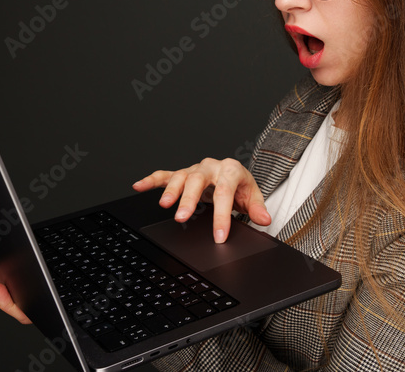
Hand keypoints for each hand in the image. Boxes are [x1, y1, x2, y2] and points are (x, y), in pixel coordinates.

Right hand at [133, 158, 270, 242]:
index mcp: (230, 170)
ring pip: (181, 177)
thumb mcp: (252, 196)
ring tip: (165, 205)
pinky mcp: (182, 173)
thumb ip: (257, 208)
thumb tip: (265, 220)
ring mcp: (195, 169)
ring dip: (172, 191)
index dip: (221, 216)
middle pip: (198, 181)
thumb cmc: (240, 186)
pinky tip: (139, 186)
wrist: (232, 173)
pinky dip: (152, 180)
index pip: (225, 193)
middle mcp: (211, 167)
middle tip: (182, 217)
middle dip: (189, 199)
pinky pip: (165, 175)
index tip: (219, 236)